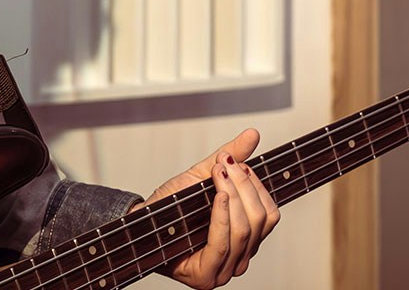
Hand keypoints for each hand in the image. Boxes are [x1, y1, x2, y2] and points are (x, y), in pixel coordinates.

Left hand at [141, 129, 279, 287]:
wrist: (139, 222)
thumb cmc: (170, 205)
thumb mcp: (203, 175)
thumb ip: (230, 157)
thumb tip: (253, 134)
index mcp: (246, 239)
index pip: (269, 214)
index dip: (257, 186)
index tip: (238, 164)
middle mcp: (240, 258)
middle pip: (259, 220)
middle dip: (244, 186)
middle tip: (224, 164)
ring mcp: (224, 271)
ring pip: (244, 230)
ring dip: (232, 195)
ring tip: (217, 174)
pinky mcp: (205, 277)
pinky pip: (223, 244)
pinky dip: (222, 217)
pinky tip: (219, 196)